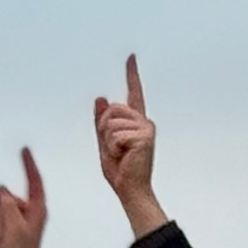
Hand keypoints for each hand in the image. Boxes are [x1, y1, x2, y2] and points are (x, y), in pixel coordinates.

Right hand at [0, 147, 47, 247]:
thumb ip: (8, 205)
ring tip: (0, 235)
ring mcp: (15, 220)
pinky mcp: (5, 227)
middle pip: (7, 197)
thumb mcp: (14, 227)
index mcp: (36, 210)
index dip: (29, 166)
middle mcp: (26, 213)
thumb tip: (2, 191)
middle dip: (0, 210)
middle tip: (4, 228)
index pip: (34, 182)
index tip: (25, 151)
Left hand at [93, 54, 163, 231]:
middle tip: (115, 149)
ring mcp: (146, 128)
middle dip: (103, 129)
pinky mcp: (145, 136)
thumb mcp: (104, 143)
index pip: (133, 92)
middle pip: (111, 110)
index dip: (131, 74)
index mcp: (135, 121)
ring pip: (111, 122)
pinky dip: (114, 148)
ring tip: (121, 154)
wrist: (130, 190)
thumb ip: (101, 122)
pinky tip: (125, 157)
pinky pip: (116, 134)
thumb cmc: (120, 171)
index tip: (131, 57)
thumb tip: (101, 98)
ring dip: (108, 141)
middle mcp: (144, 121)